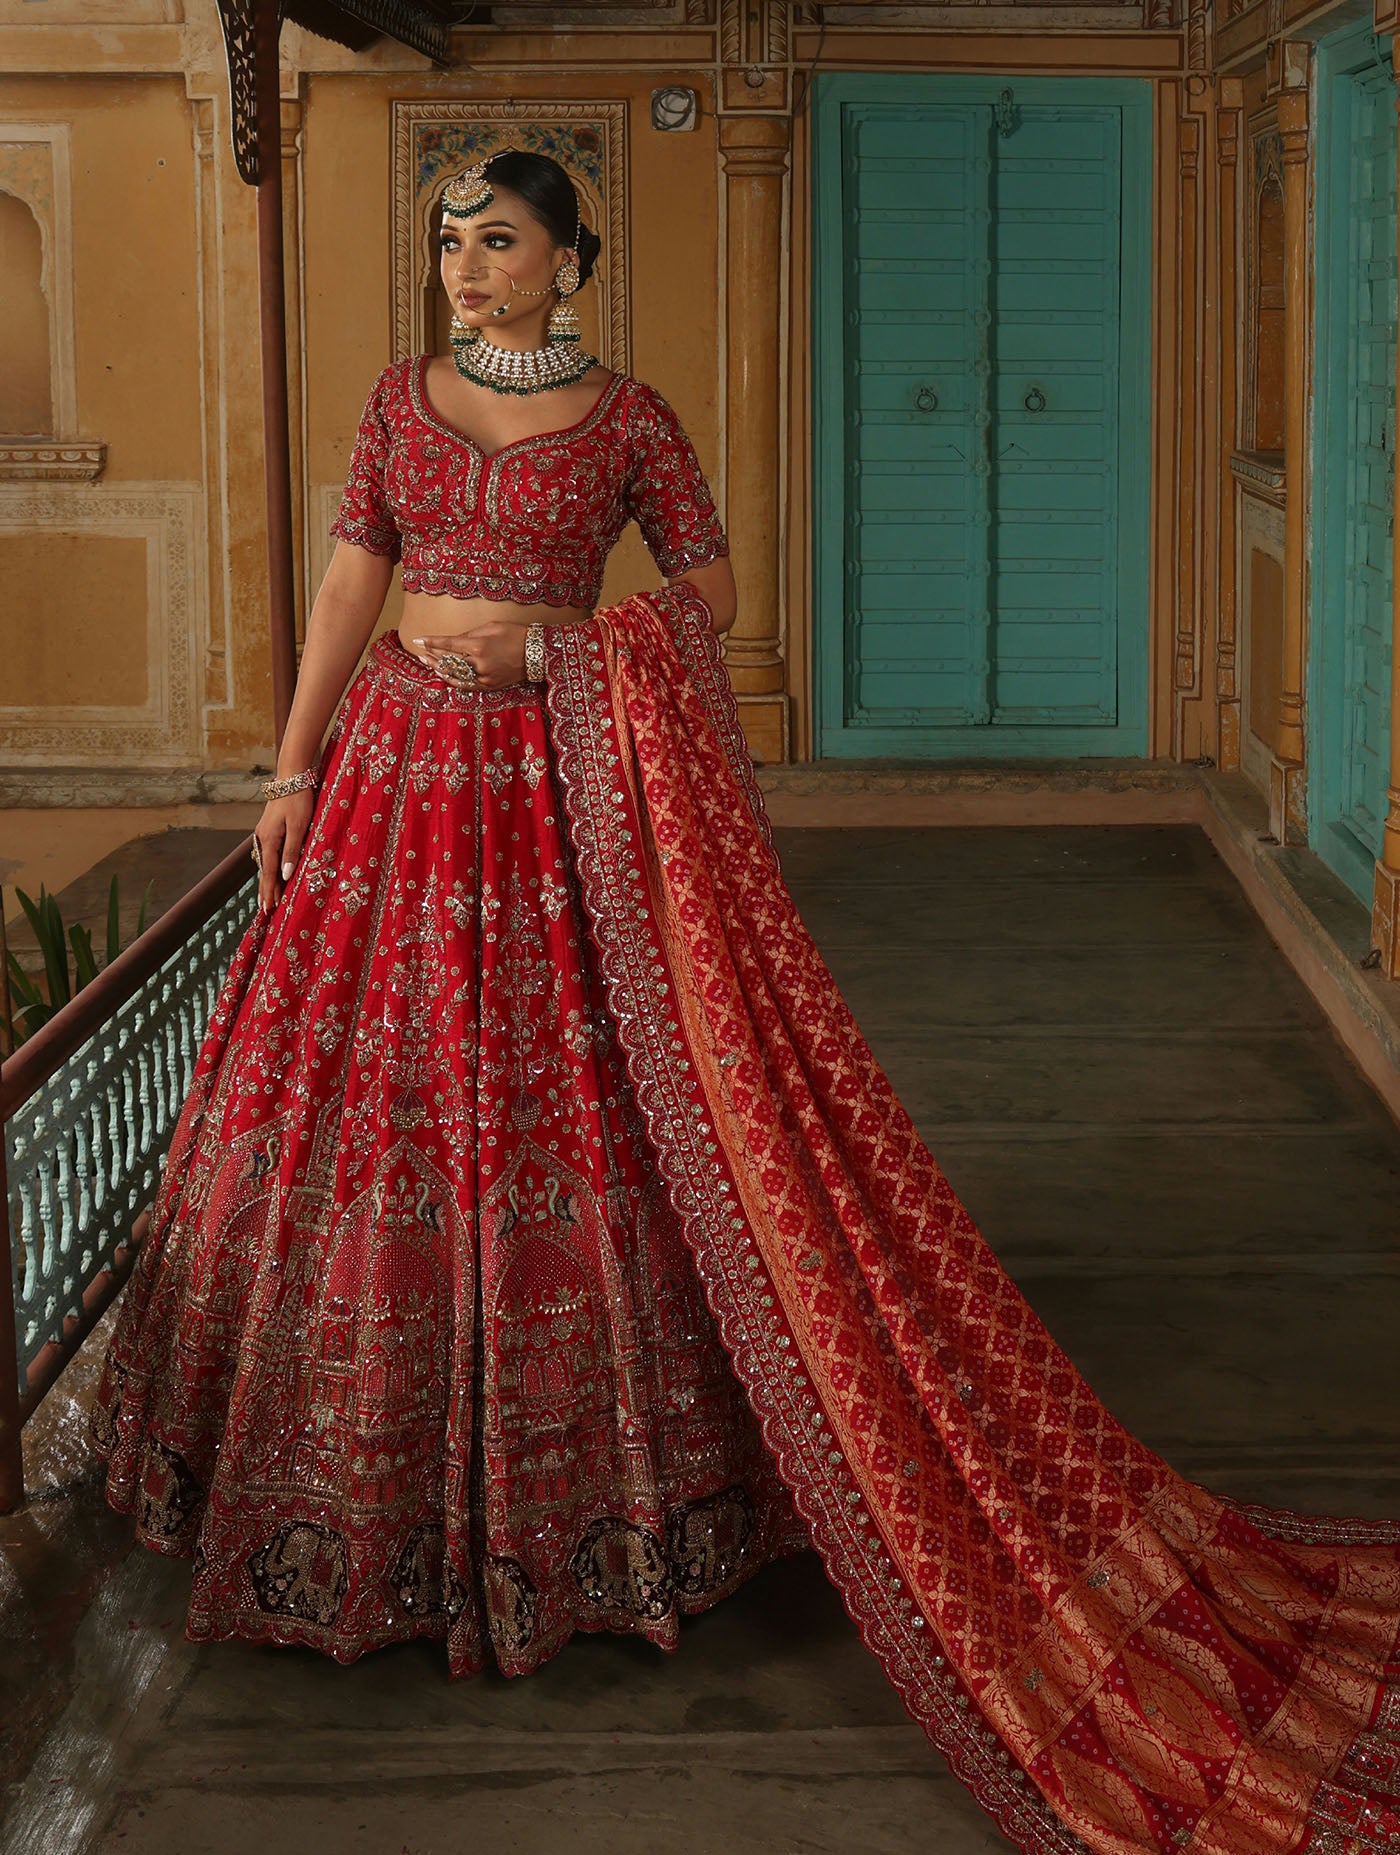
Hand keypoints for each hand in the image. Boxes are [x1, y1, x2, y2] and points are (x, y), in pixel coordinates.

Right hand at [253, 790, 315, 912]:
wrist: (292, 777)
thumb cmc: (299, 801)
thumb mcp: (300, 826)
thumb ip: (292, 851)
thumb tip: (286, 876)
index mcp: (269, 839)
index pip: (270, 872)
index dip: (270, 891)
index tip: (269, 908)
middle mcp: (262, 838)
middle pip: (264, 870)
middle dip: (265, 890)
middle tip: (265, 910)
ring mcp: (264, 833)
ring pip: (265, 862)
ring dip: (267, 880)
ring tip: (266, 897)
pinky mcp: (269, 828)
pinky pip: (268, 854)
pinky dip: (269, 867)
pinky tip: (271, 873)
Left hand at [411, 622, 527, 688]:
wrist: (536, 653)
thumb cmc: (515, 634)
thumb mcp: (491, 626)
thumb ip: (470, 633)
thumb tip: (454, 640)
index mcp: (479, 645)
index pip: (448, 644)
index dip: (431, 642)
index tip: (418, 640)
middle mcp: (479, 662)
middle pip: (448, 661)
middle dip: (432, 656)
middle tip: (420, 653)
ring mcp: (484, 676)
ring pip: (455, 675)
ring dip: (440, 670)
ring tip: (428, 664)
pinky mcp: (490, 685)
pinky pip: (467, 685)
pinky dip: (454, 681)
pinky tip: (445, 676)